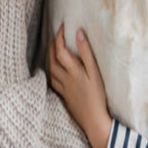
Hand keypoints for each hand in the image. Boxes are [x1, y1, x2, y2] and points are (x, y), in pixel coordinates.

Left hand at [47, 24, 111, 147]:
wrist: (94, 121)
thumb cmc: (98, 96)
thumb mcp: (95, 72)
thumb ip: (87, 53)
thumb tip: (79, 33)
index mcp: (72, 71)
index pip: (60, 50)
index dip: (59, 37)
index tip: (63, 26)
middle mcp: (64, 79)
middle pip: (52, 59)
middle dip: (52, 45)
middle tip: (57, 34)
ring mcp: (63, 89)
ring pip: (50, 70)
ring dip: (50, 57)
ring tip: (54, 49)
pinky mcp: (64, 96)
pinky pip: (53, 81)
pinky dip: (51, 71)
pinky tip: (55, 70)